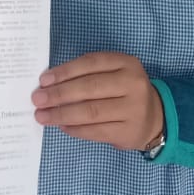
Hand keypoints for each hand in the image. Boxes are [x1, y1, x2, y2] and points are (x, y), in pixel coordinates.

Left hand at [32, 52, 163, 151]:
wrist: (155, 117)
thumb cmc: (124, 91)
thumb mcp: (114, 73)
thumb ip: (88, 74)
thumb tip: (50, 84)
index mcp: (127, 63)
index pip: (91, 64)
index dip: (65, 71)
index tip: (43, 80)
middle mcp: (133, 84)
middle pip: (89, 88)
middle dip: (59, 94)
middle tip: (38, 100)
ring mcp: (133, 109)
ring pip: (91, 112)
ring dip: (62, 114)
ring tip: (43, 116)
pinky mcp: (128, 132)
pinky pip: (95, 131)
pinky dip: (75, 129)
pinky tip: (62, 126)